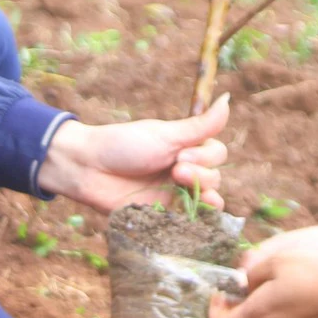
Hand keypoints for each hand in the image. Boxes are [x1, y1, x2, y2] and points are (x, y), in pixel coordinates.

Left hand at [36, 94, 228, 211]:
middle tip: (175, 168)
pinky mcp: (165, 214)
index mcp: (185, 146)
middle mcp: (184, 169)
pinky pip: (191, 219)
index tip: (181, 153)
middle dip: (201, 172)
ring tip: (176, 183)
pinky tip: (193, 211)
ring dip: (200, 191)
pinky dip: (196, 215)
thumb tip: (228, 99)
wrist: (88, 168)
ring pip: (209, 197)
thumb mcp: (165, 134)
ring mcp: (175, 193)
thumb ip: (200, 125)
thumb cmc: (123, 145)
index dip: (206, 155)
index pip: (217, 153)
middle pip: (216, 175)